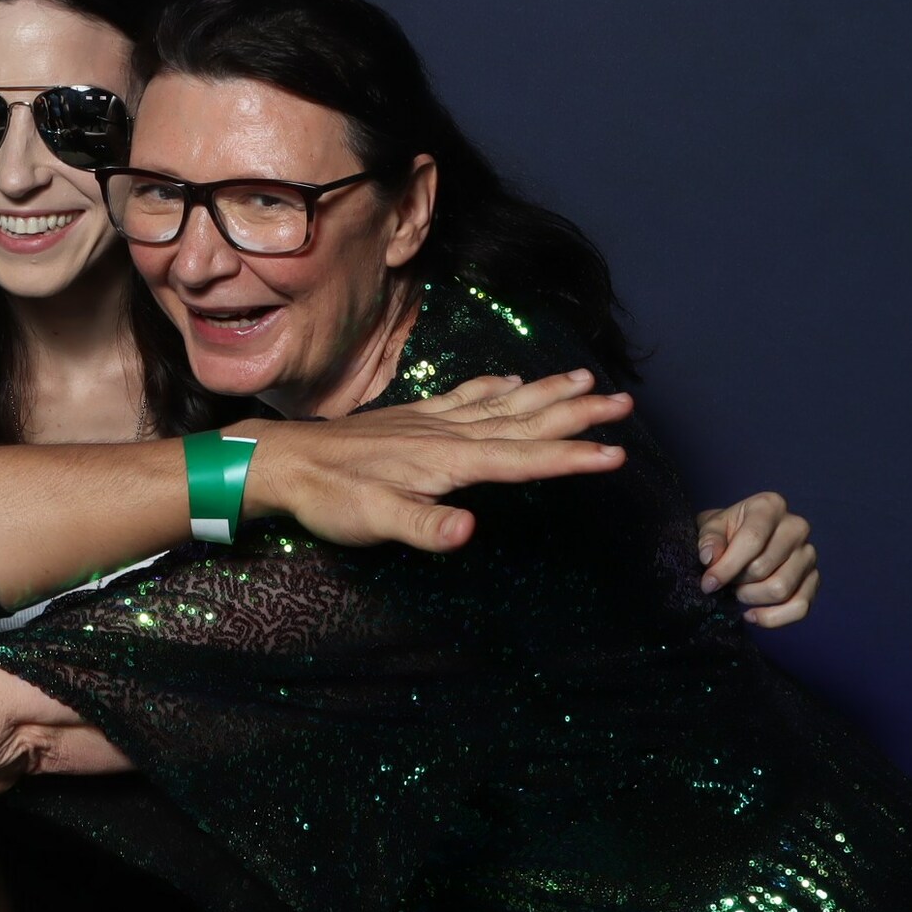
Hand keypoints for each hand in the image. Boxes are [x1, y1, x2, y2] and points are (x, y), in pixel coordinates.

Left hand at [245, 370, 629, 550]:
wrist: (285, 461)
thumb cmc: (330, 498)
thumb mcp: (374, 522)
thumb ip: (423, 527)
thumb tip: (470, 531)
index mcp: (449, 461)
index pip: (523, 458)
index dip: (570, 457)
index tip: (616, 452)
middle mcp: (448, 434)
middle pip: (525, 421)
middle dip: (577, 413)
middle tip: (626, 403)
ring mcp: (432, 422)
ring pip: (504, 404)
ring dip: (547, 393)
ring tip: (588, 379)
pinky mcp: (415, 418)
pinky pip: (468, 396)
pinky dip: (498, 387)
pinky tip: (512, 380)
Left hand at [697, 492, 818, 626]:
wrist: (743, 538)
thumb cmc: (727, 531)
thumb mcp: (712, 527)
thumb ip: (709, 539)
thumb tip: (709, 558)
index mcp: (770, 506)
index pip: (752, 540)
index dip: (727, 566)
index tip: (708, 584)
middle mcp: (796, 527)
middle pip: (764, 568)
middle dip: (737, 582)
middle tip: (725, 582)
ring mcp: (809, 554)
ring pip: (781, 589)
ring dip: (752, 598)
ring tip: (738, 591)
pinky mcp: (814, 578)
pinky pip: (800, 607)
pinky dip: (773, 618)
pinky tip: (752, 615)